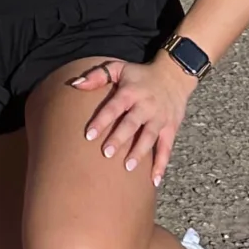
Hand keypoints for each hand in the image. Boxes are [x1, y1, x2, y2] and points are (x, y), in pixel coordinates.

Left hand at [71, 53, 196, 184]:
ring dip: (139, 152)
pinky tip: (154, 180)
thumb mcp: (119, 67)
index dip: (102, 120)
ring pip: (150, 136)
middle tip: (106, 153)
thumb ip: (96, 76)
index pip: (114, 107)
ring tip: (128, 167)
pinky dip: (161, 164)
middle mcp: (146, 106)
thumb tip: (74, 84)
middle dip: (119, 138)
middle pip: (132, 123)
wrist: (173, 75)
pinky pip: (167, 148)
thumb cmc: (140, 74)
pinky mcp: (171, 128)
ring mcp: (160, 118)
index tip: (89, 135)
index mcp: (130, 92)